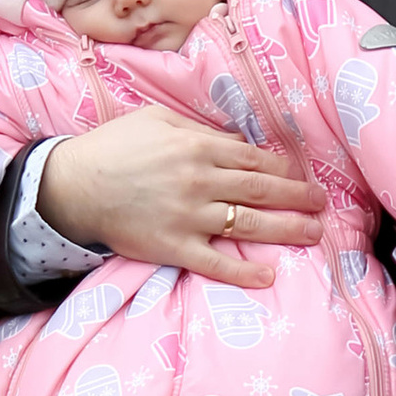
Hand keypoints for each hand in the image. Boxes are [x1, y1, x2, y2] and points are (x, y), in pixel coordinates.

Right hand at [39, 112, 322, 287]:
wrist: (72, 185)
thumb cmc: (113, 147)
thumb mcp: (156, 119)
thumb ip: (199, 129)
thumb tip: (237, 142)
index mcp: (197, 146)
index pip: (254, 159)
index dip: (283, 169)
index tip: (300, 175)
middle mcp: (200, 181)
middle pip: (262, 190)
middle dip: (298, 197)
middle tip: (322, 204)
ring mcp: (188, 216)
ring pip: (249, 224)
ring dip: (287, 230)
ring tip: (314, 235)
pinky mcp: (173, 247)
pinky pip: (215, 262)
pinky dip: (243, 271)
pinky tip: (268, 276)